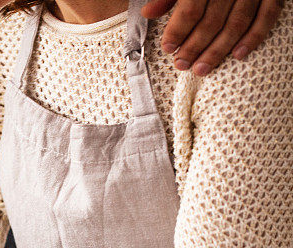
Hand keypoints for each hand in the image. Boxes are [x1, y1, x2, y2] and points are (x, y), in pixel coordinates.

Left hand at [144, 0, 283, 74]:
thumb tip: (149, 12)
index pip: (191, 9)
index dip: (178, 31)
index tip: (168, 48)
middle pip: (212, 21)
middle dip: (195, 47)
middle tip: (182, 65)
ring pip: (237, 23)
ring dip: (219, 49)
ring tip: (202, 68)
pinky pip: (267, 15)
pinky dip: (254, 37)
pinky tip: (238, 54)